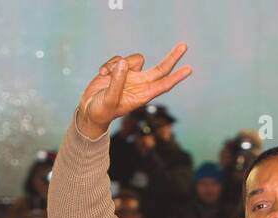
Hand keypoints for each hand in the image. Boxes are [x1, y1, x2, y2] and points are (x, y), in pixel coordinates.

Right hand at [77, 43, 192, 138]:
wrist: (89, 111)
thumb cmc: (101, 111)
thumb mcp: (109, 99)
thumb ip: (117, 82)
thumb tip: (124, 63)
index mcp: (142, 96)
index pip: (163, 85)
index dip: (176, 77)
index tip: (189, 69)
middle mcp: (139, 85)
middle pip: (160, 69)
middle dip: (172, 58)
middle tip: (184, 46)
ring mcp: (130, 77)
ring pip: (134, 59)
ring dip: (118, 64)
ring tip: (105, 76)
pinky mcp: (120, 70)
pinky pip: (118, 59)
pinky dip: (108, 64)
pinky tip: (101, 74)